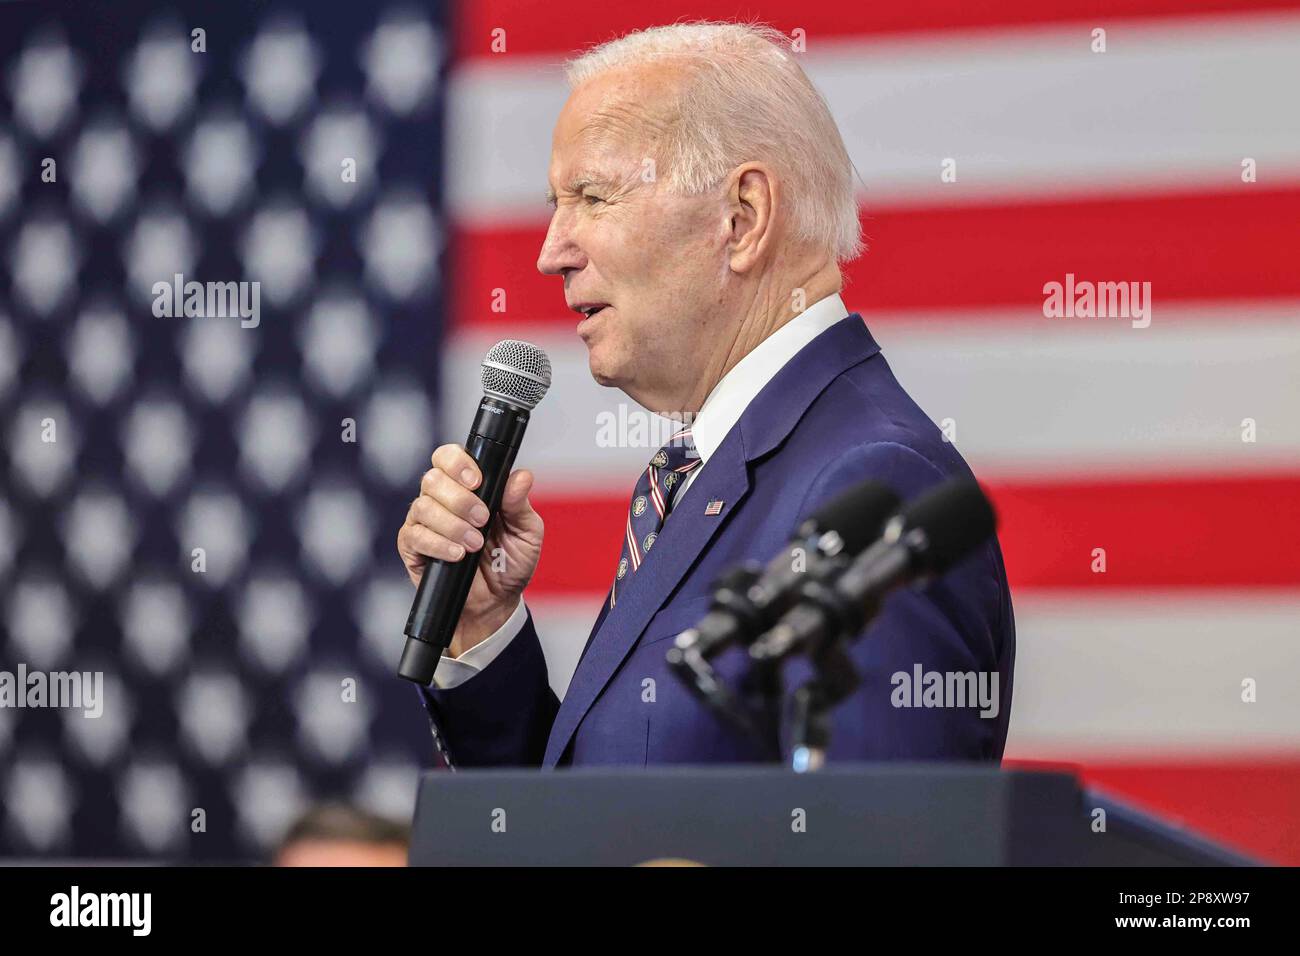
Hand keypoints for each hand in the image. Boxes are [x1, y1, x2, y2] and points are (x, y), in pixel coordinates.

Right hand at [397, 444, 543, 656]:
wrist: (496, 602)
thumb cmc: (509, 562)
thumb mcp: (526, 533)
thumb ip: (520, 504)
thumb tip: (522, 476)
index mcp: (468, 487)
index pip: (449, 457)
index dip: (458, 463)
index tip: (477, 481)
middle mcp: (442, 499)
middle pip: (433, 478)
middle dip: (460, 499)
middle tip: (483, 520)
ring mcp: (424, 522)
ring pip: (424, 506)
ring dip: (453, 525)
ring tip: (475, 545)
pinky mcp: (413, 546)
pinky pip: (416, 536)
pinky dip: (439, 545)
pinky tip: (457, 555)